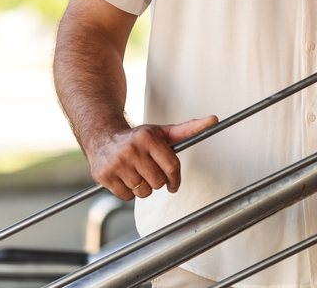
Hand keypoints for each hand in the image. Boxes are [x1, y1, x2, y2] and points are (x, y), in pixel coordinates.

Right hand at [88, 116, 217, 200]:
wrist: (103, 137)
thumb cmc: (139, 138)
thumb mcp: (162, 132)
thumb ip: (189, 129)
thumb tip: (214, 120)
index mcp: (147, 137)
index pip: (172, 166)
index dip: (176, 179)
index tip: (174, 185)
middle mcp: (131, 149)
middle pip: (158, 182)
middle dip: (157, 181)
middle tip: (150, 172)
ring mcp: (117, 163)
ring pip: (143, 192)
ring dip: (143, 187)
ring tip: (137, 173)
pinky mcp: (105, 176)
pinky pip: (126, 197)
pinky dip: (128, 192)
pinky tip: (125, 178)